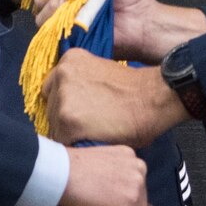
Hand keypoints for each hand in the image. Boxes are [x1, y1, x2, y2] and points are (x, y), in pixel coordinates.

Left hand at [46, 48, 186, 147]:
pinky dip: (76, 146)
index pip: (53, 89)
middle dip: (66, 119)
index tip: (79, 112)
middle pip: (51, 108)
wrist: (154, 99)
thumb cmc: (134, 92)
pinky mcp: (68, 121)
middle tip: (90, 125)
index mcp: (70, 60)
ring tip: (94, 133)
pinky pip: (63, 141)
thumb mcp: (99, 74)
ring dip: (70, 133)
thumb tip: (68, 104)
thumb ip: (78, 84)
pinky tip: (93, 141)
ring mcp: (63, 98)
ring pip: (55, 126)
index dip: (66, 104)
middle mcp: (61, 75)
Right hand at [59, 142, 150, 205]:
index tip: (112, 203)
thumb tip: (111, 192)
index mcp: (129, 155)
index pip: (135, 182)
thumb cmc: (69, 166)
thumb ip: (110, 173)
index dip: (124, 195)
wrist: (62, 172)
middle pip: (141, 196)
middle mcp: (138, 167)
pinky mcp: (130, 203)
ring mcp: (137, 186)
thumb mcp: (97, 162)